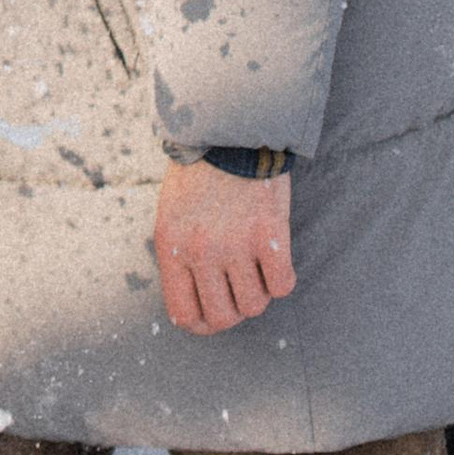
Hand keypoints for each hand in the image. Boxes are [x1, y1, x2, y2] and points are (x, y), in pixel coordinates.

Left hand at [154, 160, 295, 335]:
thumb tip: (193, 308)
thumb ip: (179, 259)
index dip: (203, 324)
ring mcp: (236, 244)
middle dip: (233, 311)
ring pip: (255, 305)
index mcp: (172, 247)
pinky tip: (274, 256)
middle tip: (239, 289)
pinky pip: (282, 284)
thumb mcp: (171, 215)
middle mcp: (201, 251)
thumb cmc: (198, 174)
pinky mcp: (269, 234)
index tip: (213, 315)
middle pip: (223, 318)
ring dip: (258, 291)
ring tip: (254, 264)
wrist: (229, 130)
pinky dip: (281, 277)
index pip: (184, 315)